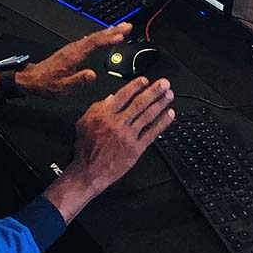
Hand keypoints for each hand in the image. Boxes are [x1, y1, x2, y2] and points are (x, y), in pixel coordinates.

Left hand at [16, 22, 132, 97]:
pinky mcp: (72, 50)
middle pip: (96, 36)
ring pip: (93, 36)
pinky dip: (100, 36)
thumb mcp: (62, 87)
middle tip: (127, 26)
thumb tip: (92, 75)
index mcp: (73, 56)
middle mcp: (73, 49)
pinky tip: (105, 36)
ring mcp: (73, 48)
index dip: (107, 38)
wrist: (32, 79)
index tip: (121, 36)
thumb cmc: (46, 83)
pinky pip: (90, 40)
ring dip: (108, 32)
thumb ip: (78, 80)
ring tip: (122, 28)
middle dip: (112, 31)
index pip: (93, 43)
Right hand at [46, 77, 174, 221]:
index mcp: (104, 115)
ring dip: (160, 104)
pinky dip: (162, 123)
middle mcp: (118, 123)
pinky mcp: (136, 148)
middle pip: (140, 103)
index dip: (136, 86)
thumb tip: (112, 97)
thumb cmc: (85, 149)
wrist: (88, 172)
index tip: (145, 80)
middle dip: (154, 91)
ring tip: (169, 95)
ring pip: (148, 115)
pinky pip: (152, 133)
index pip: (123, 95)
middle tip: (165, 83)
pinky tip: (169, 115)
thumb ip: (96, 108)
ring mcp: (128, 136)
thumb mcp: (83, 123)